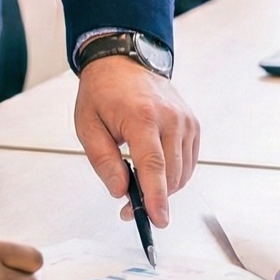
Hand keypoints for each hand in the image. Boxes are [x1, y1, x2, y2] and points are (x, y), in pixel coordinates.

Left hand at [73, 55, 198, 226]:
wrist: (123, 60)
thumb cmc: (103, 92)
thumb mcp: (87, 125)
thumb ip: (103, 161)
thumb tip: (120, 190)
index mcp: (141, 116)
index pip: (154, 165)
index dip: (156, 197)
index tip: (158, 219)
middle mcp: (170, 117)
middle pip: (171, 174)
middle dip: (154, 198)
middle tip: (129, 208)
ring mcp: (185, 120)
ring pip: (182, 172)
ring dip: (164, 188)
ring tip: (138, 186)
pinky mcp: (192, 123)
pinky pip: (188, 161)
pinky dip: (174, 174)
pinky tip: (155, 171)